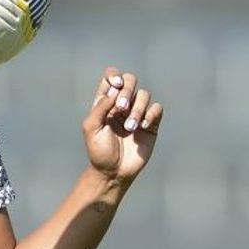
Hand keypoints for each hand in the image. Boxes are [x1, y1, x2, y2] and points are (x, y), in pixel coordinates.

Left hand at [82, 68, 162, 182]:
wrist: (114, 172)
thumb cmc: (99, 151)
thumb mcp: (91, 128)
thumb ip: (100, 107)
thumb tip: (115, 91)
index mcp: (105, 102)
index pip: (111, 77)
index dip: (115, 76)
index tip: (115, 86)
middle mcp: (122, 104)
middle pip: (130, 80)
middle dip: (127, 91)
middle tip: (121, 108)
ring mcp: (137, 113)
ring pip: (144, 94)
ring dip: (137, 109)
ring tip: (130, 128)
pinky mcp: (151, 124)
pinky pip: (156, 108)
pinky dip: (151, 114)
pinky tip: (143, 127)